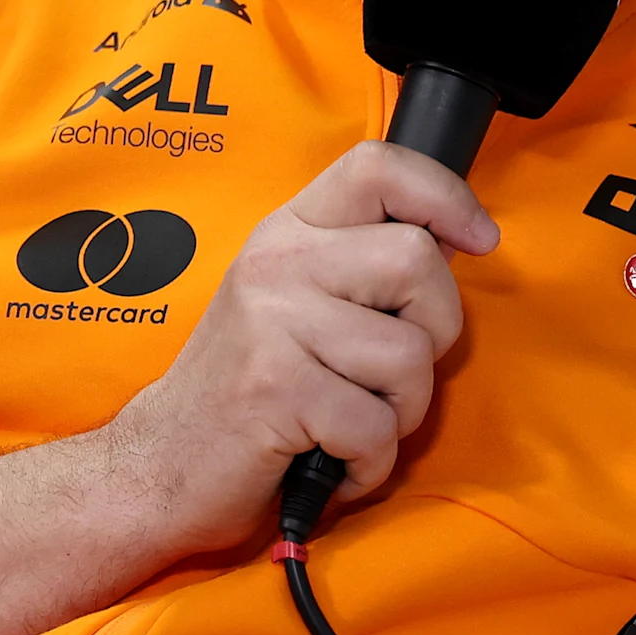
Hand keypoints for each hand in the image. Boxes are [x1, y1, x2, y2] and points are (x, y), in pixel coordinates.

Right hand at [102, 140, 497, 549]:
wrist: (159, 467)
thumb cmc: (245, 390)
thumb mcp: (293, 301)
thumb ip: (358, 265)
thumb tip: (453, 239)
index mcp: (288, 231)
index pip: (378, 167)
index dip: (445, 194)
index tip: (476, 239)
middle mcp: (277, 263)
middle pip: (417, 260)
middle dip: (434, 331)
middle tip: (391, 375)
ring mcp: (272, 323)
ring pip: (409, 354)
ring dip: (400, 411)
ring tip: (352, 423)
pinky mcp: (275, 390)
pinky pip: (376, 426)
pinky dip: (370, 463)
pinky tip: (334, 460)